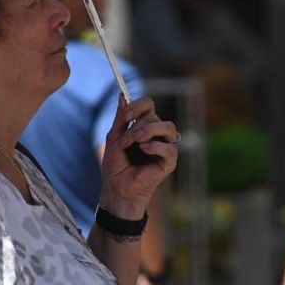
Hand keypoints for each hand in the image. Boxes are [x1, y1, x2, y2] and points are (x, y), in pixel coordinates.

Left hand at [100, 97, 178, 216]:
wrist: (117, 189)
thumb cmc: (115, 166)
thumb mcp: (114, 138)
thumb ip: (121, 118)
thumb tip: (122, 95)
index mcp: (144, 127)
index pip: (149, 105)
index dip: (138, 106)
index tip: (125, 115)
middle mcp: (157, 135)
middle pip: (155, 116)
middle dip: (137, 125)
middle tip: (125, 140)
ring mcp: (165, 148)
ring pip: (168, 127)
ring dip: (148, 131)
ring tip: (136, 142)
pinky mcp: (170, 162)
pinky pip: (169, 148)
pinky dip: (155, 146)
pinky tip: (144, 150)